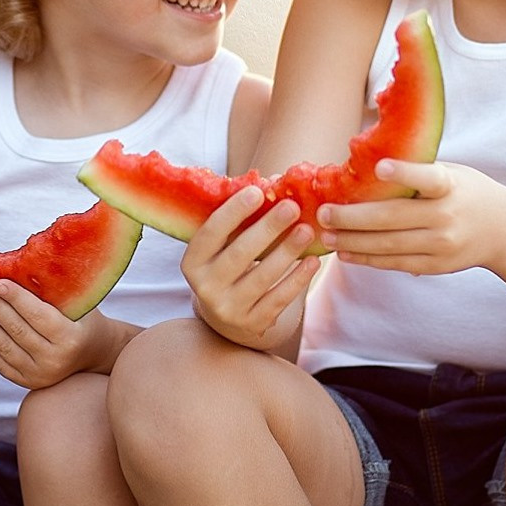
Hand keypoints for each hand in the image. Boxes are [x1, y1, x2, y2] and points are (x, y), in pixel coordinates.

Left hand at [0, 284, 124, 388]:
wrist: (93, 353)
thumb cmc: (82, 319)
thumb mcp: (77, 304)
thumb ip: (51, 293)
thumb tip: (16, 270)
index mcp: (71, 338)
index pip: (38, 316)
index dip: (16, 299)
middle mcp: (55, 360)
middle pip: (17, 331)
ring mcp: (40, 375)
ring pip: (5, 348)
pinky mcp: (28, 382)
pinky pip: (1, 364)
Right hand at [182, 184, 320, 351]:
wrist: (227, 316)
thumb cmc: (229, 264)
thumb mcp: (225, 245)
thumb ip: (243, 217)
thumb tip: (276, 182)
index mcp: (192, 262)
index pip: (211, 233)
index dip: (233, 211)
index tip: (257, 191)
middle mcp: (205, 287)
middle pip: (239, 254)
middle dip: (267, 228)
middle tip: (291, 207)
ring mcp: (228, 309)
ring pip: (262, 277)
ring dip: (287, 251)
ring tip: (307, 230)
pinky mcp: (252, 324)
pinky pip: (279, 299)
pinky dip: (298, 279)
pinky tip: (313, 261)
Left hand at [317, 160, 505, 275]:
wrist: (503, 230)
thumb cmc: (465, 191)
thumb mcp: (451, 172)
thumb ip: (417, 171)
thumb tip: (364, 166)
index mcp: (451, 186)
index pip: (428, 178)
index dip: (405, 173)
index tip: (379, 167)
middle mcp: (446, 217)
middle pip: (394, 219)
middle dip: (353, 217)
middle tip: (323, 213)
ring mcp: (441, 245)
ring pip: (389, 245)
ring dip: (353, 241)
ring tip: (325, 234)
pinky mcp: (435, 265)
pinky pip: (395, 263)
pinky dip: (367, 258)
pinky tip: (345, 251)